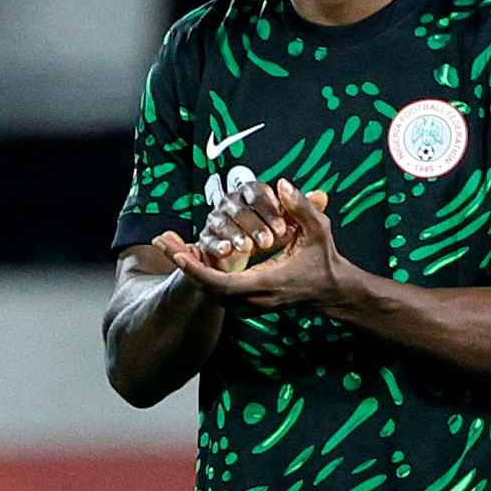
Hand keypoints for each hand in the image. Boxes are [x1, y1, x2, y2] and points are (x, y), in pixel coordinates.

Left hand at [164, 178, 344, 305]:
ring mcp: (248, 306)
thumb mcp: (318, 230)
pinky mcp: (246, 304)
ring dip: (188, 269)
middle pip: (205, 288)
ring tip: (168, 245)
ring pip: (207, 292)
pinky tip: (187, 255)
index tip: (177, 254)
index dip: (197, 269)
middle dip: (182, 264)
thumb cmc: (323, 258)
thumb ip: (302, 207)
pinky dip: (199, 274)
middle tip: (160, 240)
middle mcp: (253, 300)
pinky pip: (215, 291)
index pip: (222, 283)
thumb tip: (283, 184)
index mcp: (266, 284)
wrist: (329, 291)